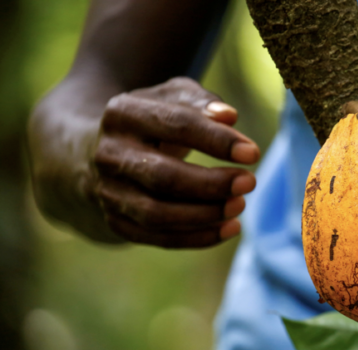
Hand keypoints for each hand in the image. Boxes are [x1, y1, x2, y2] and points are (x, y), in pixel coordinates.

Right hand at [91, 77, 258, 247]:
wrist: (99, 150)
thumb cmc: (152, 120)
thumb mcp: (172, 98)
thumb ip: (201, 101)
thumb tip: (229, 117)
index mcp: (123, 114)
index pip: (176, 126)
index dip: (217, 141)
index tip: (253, 153)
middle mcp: (109, 155)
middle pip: (164, 177)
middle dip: (212, 184)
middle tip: (250, 182)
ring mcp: (108, 192)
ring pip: (157, 214)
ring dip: (205, 215)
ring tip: (240, 206)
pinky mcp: (116, 222)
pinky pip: (158, 237)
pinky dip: (197, 237)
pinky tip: (230, 228)